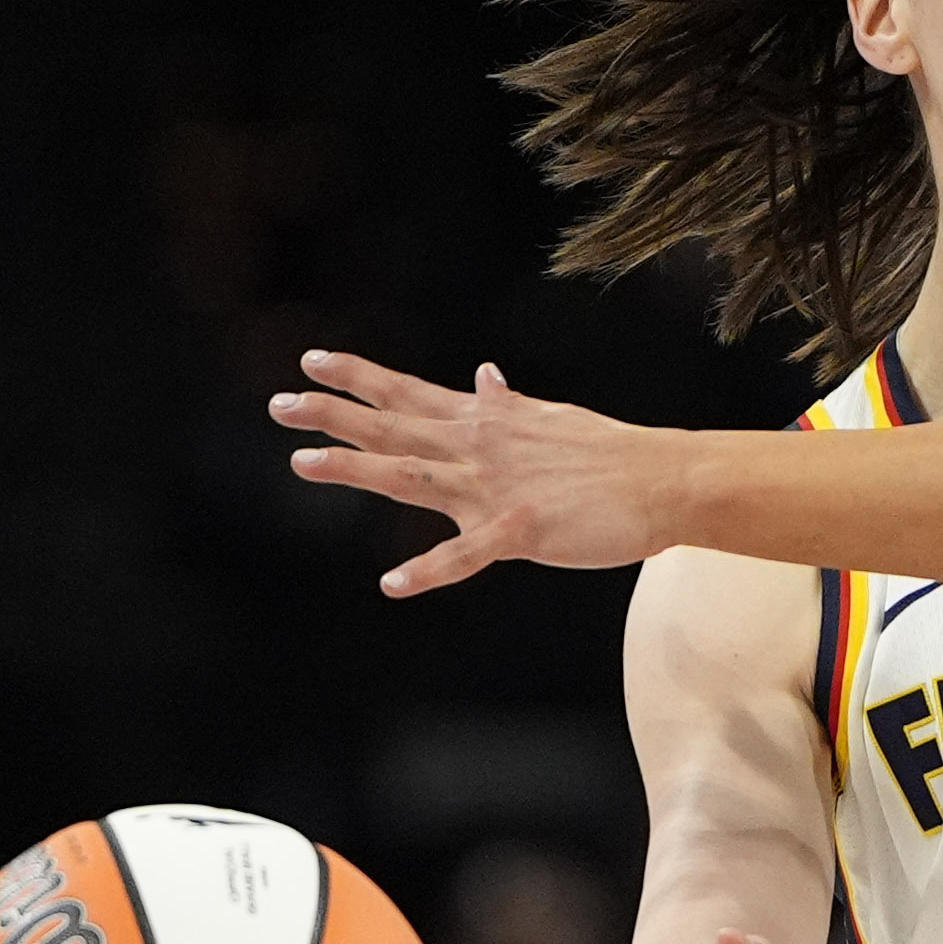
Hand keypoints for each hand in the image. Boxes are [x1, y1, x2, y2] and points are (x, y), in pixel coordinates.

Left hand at [270, 351, 681, 595]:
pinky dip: (429, 569)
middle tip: (280, 405)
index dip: (359, 378)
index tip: (311, 360)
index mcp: (486, 422)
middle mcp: (480, 447)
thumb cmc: (611, 453)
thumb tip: (484, 375)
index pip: (410, 392)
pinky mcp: (520, 530)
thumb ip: (507, 403)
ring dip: (356, 468)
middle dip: (334, 414)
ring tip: (303, 463)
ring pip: (413, 475)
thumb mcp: (551, 417)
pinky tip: (392, 583)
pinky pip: (466, 555)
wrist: (663, 481)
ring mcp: (496, 487)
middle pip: (395, 426)